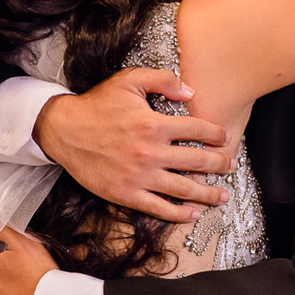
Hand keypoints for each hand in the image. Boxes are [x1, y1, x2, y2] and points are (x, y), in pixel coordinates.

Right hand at [34, 68, 232, 221]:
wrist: (63, 130)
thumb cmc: (96, 104)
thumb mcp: (128, 80)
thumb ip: (162, 80)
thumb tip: (191, 92)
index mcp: (154, 124)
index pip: (198, 130)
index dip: (217, 134)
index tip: (225, 138)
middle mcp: (150, 152)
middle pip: (197, 161)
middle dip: (220, 164)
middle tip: (231, 166)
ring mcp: (139, 176)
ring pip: (183, 189)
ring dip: (207, 194)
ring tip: (222, 196)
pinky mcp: (126, 193)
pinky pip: (158, 208)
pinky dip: (178, 214)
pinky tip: (192, 214)